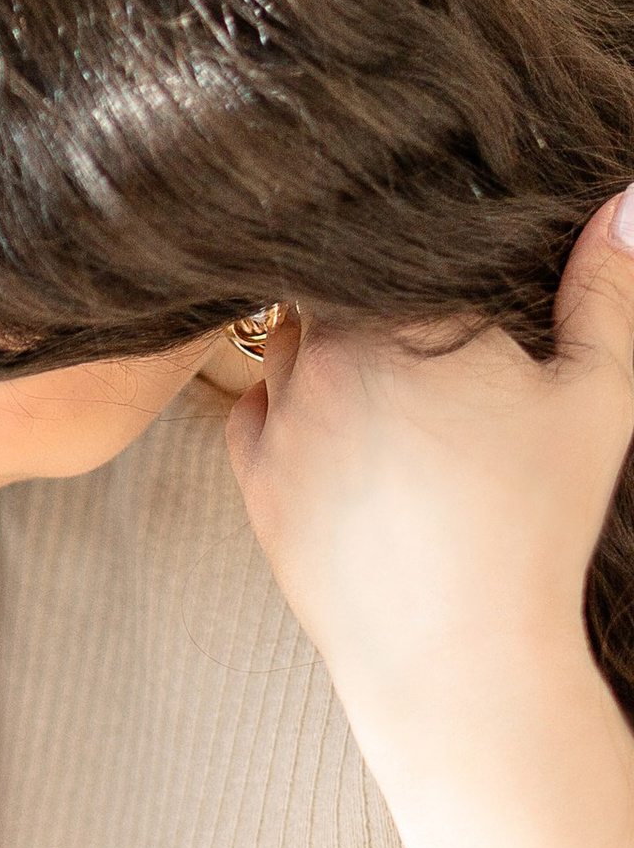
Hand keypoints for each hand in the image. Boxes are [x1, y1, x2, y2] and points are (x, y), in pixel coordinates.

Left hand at [224, 193, 633, 736]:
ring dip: (323, 348)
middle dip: (369, 301)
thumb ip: (607, 289)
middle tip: (415, 338)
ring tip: (382, 386)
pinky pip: (251, 409)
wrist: (452, 647)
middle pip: (332, 290)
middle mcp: (329, 361)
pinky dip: (285, 406)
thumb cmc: (534, 521)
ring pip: (286, 344)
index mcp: (409, 322)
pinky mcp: (252, 479)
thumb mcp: (595, 395)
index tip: (444, 293)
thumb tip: (625, 200)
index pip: (397, 246)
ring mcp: (281, 421)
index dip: (422, 259)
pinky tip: (336, 428)